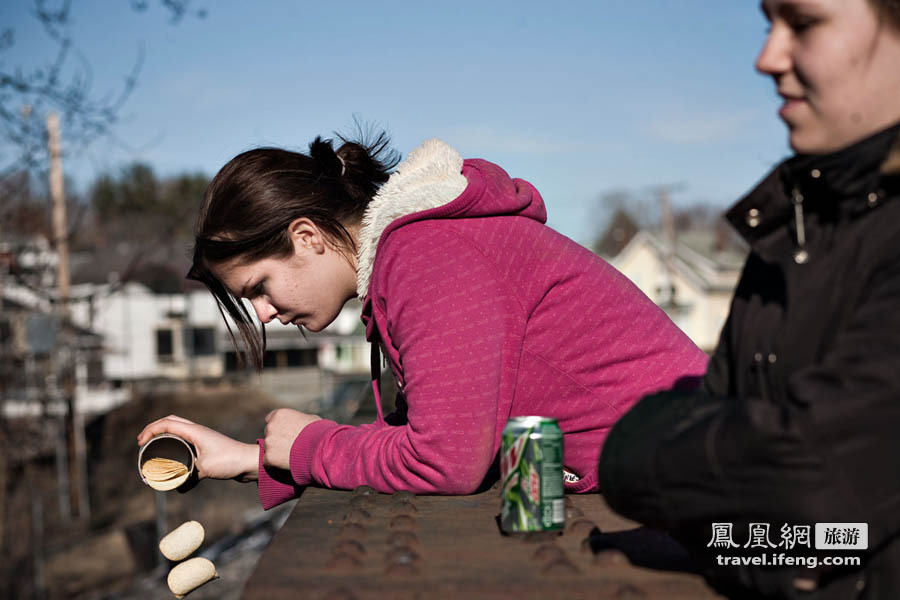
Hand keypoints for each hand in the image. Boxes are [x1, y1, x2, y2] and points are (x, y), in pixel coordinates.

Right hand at [137, 415, 258, 481]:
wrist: (249, 462)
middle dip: (154, 428)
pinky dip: (175, 441)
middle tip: (142, 441)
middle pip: (171, 421)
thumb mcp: (205, 470)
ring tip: (153, 446)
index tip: (140, 442)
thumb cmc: (230, 461)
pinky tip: (171, 453)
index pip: (168, 424)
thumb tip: (177, 489)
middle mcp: (198, 431)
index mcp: (195, 431)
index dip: (151, 430)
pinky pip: (186, 438)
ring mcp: (202, 437)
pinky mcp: (206, 444)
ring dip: (164, 433)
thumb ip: (189, 478)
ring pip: (179, 428)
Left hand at [263, 408, 321, 470]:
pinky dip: (275, 465)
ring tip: (291, 457)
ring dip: (276, 453)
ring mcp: (269, 442)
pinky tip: (286, 464)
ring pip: (268, 449)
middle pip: (269, 435)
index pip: (271, 420)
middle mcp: (271, 426)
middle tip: (289, 447)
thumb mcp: (311, 419)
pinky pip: (268, 462)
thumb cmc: (320, 432)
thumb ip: (300, 420)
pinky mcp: (269, 457)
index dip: (279, 428)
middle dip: (277, 440)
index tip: (286, 434)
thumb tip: (303, 424)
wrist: (321, 447)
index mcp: (280, 414)